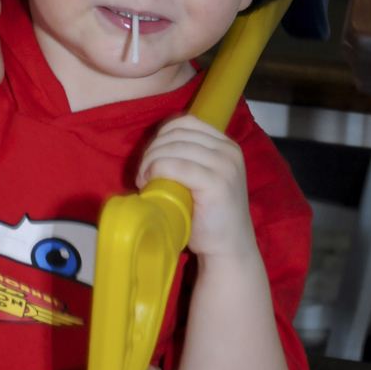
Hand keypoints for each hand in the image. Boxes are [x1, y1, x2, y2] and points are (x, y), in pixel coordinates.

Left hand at [136, 115, 255, 259]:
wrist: (229, 246)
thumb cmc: (209, 215)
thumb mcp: (202, 177)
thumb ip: (189, 159)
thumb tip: (155, 147)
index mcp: (226, 145)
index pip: (187, 123)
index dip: (162, 135)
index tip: (150, 157)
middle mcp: (228, 151)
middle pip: (178, 134)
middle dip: (152, 150)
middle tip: (141, 173)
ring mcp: (225, 166)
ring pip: (174, 148)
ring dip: (150, 161)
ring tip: (143, 180)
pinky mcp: (216, 183)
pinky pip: (176, 166)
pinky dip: (156, 170)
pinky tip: (148, 182)